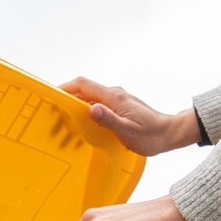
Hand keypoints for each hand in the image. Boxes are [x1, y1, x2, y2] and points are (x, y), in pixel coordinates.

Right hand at [59, 77, 200, 155]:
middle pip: (84, 89)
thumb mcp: (128, 132)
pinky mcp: (118, 106)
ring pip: (90, 95)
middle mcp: (114, 94)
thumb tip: (92, 109)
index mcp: (114, 97)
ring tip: (64, 117)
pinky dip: (85, 108)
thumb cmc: (151, 135)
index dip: (65, 86)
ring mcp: (116, 99)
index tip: (51, 93)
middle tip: (53, 110)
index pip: (83, 85)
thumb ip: (109, 120)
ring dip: (75, 103)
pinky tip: (82, 121)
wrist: (169, 133)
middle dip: (66, 96)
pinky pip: (97, 102)